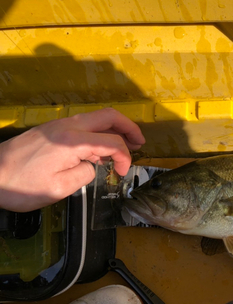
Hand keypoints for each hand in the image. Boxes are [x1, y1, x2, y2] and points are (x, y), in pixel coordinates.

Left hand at [0, 108, 144, 211]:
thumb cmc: (21, 185)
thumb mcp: (59, 188)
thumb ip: (85, 173)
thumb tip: (92, 164)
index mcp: (72, 141)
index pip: (111, 141)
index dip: (124, 157)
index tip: (123, 173)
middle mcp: (68, 126)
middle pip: (109, 116)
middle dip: (129, 128)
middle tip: (140, 143)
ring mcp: (59, 125)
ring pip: (97, 118)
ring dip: (114, 129)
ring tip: (125, 146)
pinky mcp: (53, 130)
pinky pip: (84, 125)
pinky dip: (99, 133)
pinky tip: (100, 151)